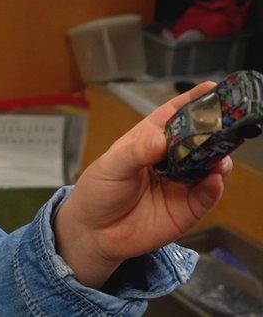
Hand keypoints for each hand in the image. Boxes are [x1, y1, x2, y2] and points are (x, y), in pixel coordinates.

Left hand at [55, 81, 232, 287]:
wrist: (93, 232)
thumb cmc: (98, 191)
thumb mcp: (110, 167)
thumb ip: (137, 153)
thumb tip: (162, 139)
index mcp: (148, 140)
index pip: (174, 116)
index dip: (192, 101)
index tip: (212, 88)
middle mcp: (169, 159)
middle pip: (198, 140)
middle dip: (214, 132)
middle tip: (226, 126)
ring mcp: (181, 183)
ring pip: (210, 166)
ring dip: (218, 159)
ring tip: (218, 157)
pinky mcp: (187, 209)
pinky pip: (207, 195)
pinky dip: (213, 187)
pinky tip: (213, 180)